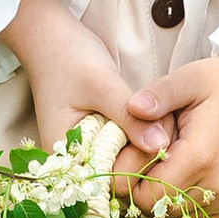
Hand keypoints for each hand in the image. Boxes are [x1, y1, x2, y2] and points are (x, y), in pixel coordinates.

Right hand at [1, 0, 171, 167]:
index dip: (133, 169)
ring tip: (161, 118)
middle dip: (143, 153)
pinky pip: (124, 143)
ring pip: (125, 157)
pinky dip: (139, 132)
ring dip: (145, 141)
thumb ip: (128, 117)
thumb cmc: (69, 58)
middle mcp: (74, 157)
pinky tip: (154, 118)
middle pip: (117, 172)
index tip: (159, 146)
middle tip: (165, 127)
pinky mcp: (99, 134)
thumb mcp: (102, 86)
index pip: (104, 180)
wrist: (53, 37)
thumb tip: (159, 146)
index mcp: (65, 154)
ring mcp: (87, 146)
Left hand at [119, 30, 218, 217]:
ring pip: (180, 213)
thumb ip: (159, 95)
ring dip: (167, 192)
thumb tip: (131, 107)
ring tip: (171, 158)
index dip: (131, 178)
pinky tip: (188, 168)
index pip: (147, 195)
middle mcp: (218, 184)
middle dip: (146, 186)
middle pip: (161, 208)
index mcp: (201, 156)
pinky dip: (186, 197)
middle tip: (149, 153)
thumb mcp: (191, 79)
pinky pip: (200, 211)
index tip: (131, 153)